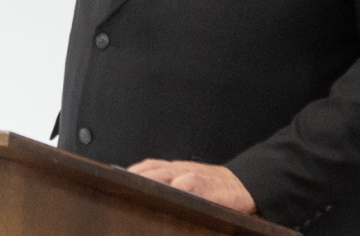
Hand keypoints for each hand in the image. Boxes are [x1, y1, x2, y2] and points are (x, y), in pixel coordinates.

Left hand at [126, 159, 256, 213]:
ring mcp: (191, 177)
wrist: (243, 185)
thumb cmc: (214, 186)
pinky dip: (175, 188)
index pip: (148, 166)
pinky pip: (187, 185)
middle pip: (151, 169)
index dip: (132, 171)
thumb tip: (145, 191)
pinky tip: (165, 194)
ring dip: (148, 180)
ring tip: (134, 187)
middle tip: (119, 184)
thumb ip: (170, 183)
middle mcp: (180, 170)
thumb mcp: (189, 179)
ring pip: (164, 175)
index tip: (116, 177)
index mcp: (175, 169)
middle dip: (135, 176)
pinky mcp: (204, 188)